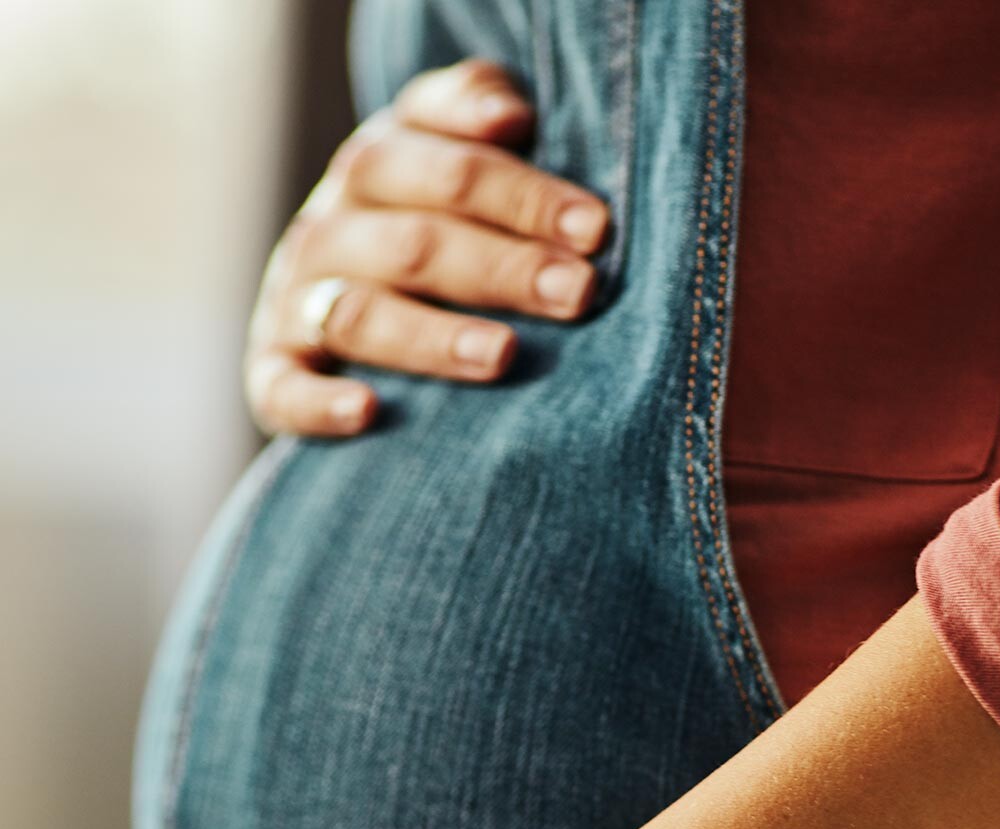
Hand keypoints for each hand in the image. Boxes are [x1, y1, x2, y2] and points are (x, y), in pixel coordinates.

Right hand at [245, 57, 610, 437]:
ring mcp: (296, 299)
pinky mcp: (273, 368)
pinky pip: (284, 388)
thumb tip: (509, 115)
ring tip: (503, 355)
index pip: (450, 171)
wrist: (321, 293)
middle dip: (502, 268)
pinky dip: (320, 403)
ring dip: (433, 337)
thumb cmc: (425, 221)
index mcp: (378, 166)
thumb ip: (472, 112)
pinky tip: (368, 413)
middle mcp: (330, 228)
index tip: (594, 230)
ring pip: (360, 315)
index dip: (522, 197)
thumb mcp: (444, 151)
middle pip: (416, 243)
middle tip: (575, 293)